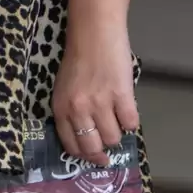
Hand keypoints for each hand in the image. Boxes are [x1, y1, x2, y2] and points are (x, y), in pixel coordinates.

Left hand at [53, 3, 137, 166]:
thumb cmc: (79, 58)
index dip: (84, 156)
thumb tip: (89, 134)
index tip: (94, 158)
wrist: (94, 33)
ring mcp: (100, 104)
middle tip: (109, 154)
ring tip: (117, 121)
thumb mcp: (65, 88)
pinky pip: (131, 123)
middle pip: (92, 147)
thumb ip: (72, 111)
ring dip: (118, 134)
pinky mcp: (121, 97)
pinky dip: (131, 121)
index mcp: (61, 107)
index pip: (71, 145)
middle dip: (102, 155)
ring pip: (113, 138)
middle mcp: (78, 109)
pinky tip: (127, 111)